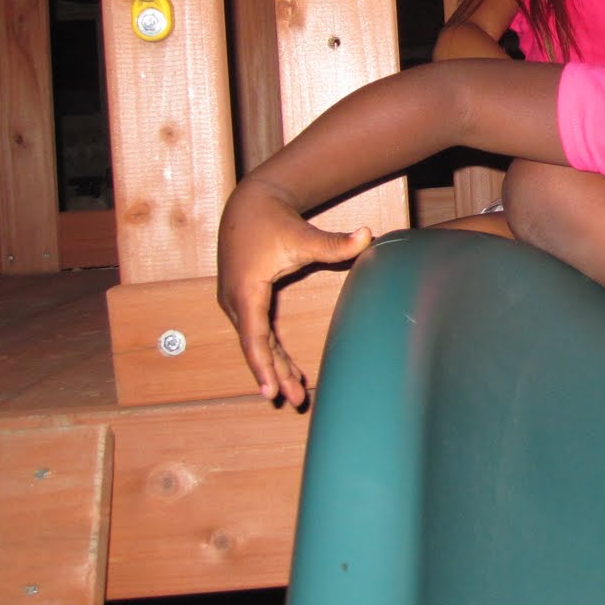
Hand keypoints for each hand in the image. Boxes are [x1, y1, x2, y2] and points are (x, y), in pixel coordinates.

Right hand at [216, 177, 372, 406]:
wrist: (249, 205)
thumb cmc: (274, 222)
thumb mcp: (303, 236)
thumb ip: (334, 243)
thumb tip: (368, 236)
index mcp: (247, 290)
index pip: (254, 336)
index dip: (262, 364)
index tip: (269, 389)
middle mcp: (236, 301)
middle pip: (255, 346)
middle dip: (272, 373)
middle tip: (292, 400)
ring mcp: (237, 303)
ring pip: (255, 342)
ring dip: (272, 366)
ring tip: (292, 394)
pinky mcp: (244, 301)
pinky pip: (256, 333)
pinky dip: (270, 352)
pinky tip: (285, 370)